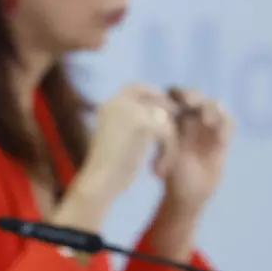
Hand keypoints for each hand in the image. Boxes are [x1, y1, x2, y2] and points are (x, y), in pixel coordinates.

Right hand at [67, 84, 178, 212]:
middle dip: (170, 115)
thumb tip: (162, 112)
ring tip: (162, 163)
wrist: (99, 182)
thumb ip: (132, 122)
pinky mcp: (142, 122)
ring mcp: (128, 109)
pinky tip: (158, 169)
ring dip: (170, 141)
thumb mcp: (118, 139)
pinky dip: (169, 152)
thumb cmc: (108, 169)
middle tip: (172, 140)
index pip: (137, 87)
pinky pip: (169, 132)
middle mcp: (117, 101)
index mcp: (108, 104)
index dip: (155, 97)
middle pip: (157, 98)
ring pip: (166, 117)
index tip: (167, 115)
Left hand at [158, 86, 231, 216]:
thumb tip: (156, 124)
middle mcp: (190, 118)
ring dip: (210, 108)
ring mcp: (208, 127)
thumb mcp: (163, 154)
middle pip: (193, 95)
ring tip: (206, 120)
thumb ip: (163, 138)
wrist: (188, 193)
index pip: (173, 94)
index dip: (174, 94)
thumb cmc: (170, 173)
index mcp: (171, 118)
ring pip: (214, 105)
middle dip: (191, 95)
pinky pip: (228, 123)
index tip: (171, 102)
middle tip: (189, 103)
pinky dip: (226, 124)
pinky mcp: (223, 137)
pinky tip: (221, 138)